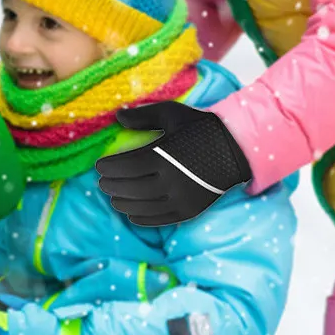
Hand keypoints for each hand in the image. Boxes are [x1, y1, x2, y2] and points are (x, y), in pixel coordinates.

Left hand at [95, 100, 252, 225]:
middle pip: (131, 188)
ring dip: (123, 203)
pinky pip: (159, 219)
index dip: (109, 168)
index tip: (99, 166)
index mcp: (164, 156)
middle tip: (102, 183)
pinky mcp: (189, 211)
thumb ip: (143, 116)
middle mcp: (171, 181)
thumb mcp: (172, 115)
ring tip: (113, 198)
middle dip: (112, 186)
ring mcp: (180, 199)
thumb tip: (118, 117)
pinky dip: (142, 218)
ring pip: (142, 207)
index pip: (126, 166)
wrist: (236, 149)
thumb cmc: (201, 128)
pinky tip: (132, 213)